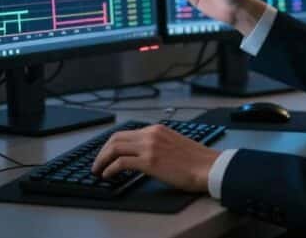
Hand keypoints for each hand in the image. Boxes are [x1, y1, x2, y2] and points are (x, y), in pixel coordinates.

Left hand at [91, 124, 219, 192]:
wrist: (209, 167)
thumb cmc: (197, 160)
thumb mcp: (174, 143)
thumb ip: (158, 144)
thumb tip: (143, 154)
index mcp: (156, 129)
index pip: (126, 132)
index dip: (112, 144)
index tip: (106, 153)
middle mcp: (150, 134)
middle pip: (116, 138)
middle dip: (102, 151)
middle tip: (97, 162)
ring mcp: (149, 147)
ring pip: (115, 148)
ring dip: (102, 160)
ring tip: (98, 170)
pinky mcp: (149, 161)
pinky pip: (121, 162)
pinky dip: (110, 169)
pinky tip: (108, 175)